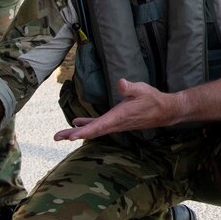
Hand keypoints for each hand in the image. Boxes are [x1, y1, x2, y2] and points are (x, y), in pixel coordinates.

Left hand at [54, 78, 179, 140]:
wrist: (164, 111)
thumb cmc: (152, 99)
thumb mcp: (142, 89)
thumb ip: (130, 87)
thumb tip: (120, 83)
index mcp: (119, 116)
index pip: (99, 126)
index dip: (84, 131)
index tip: (71, 136)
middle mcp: (116, 123)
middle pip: (92, 132)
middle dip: (73, 134)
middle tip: (56, 137)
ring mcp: (116, 124)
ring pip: (94, 130)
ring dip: (77, 132)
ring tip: (61, 135)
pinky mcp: (117, 122)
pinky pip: (99, 126)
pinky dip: (87, 126)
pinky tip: (77, 124)